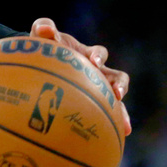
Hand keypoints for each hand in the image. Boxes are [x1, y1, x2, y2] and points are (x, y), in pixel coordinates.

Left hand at [30, 18, 131, 135]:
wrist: (43, 61)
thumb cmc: (45, 47)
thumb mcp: (42, 36)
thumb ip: (43, 27)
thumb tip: (45, 29)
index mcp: (87, 55)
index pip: (98, 54)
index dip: (98, 57)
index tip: (94, 63)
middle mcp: (99, 72)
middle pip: (116, 77)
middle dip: (118, 84)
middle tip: (116, 93)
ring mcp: (98, 88)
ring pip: (117, 100)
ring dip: (122, 110)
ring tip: (124, 124)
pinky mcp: (95, 103)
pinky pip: (108, 115)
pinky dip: (114, 124)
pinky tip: (118, 138)